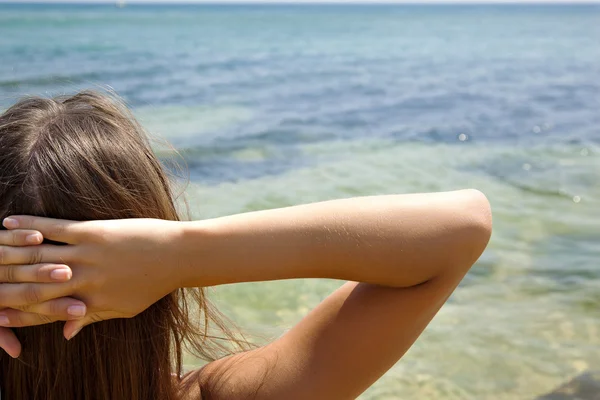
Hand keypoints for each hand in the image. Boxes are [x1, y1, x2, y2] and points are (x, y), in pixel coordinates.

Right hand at [0, 216, 184, 353]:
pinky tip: (9, 223)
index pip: (43, 310)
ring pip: (36, 255)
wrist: (178, 255)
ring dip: (7, 251)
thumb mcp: (124, 309)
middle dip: (3, 283)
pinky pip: (52, 229)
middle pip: (32, 284)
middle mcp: (81, 281)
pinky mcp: (92, 231)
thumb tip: (65, 334)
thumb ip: (91, 318)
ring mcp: (85, 255)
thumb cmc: (154, 283)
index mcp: (88, 302)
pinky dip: (28, 226)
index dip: (17, 312)